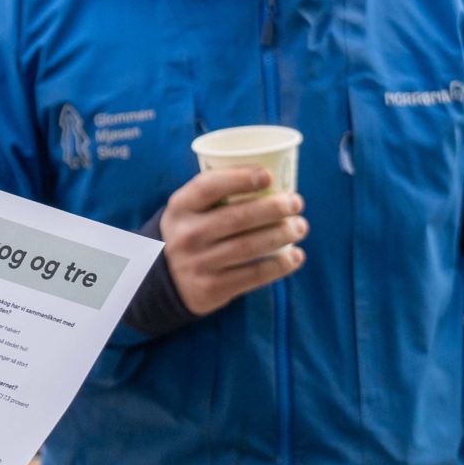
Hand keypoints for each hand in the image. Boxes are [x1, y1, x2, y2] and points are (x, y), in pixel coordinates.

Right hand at [159, 168, 308, 315]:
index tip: (268, 175)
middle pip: (236, 218)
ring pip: (248, 246)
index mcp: (180, 207)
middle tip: (296, 202)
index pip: (208, 187)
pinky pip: (252, 275)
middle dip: (273, 208)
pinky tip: (296, 256)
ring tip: (300, 227)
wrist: (163, 279)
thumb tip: (272, 178)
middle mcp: (187, 235)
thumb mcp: (189, 210)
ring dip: (281, 235)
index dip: (240, 178)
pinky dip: (279, 266)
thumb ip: (217, 194)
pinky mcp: (211, 288)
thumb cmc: (191, 232)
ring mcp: (198, 264)